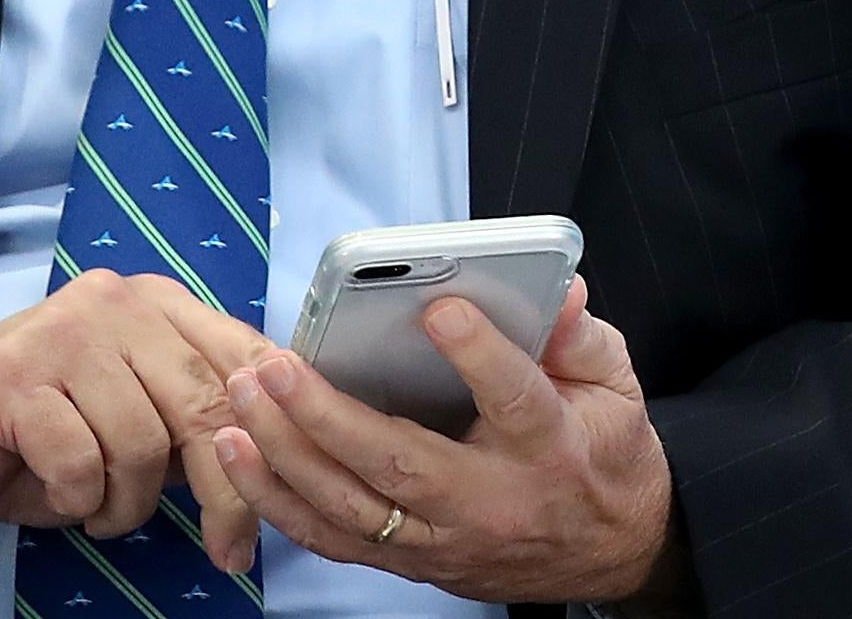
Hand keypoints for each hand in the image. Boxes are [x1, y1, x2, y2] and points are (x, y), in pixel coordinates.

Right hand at [0, 270, 277, 569]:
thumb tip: (281, 454)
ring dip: (127, 503)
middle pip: (207, 404)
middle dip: (225, 493)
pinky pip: (82, 465)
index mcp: (153, 303)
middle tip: (226, 551)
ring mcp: (62, 334)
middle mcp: (113, 301)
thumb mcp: (130, 420)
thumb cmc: (32, 435)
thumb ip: (193, 417)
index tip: (280, 506)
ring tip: (97, 507)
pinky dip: (77, 501)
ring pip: (144, 444)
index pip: (246, 358)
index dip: (274, 437)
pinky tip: (55, 493)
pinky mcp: (15, 379)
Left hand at [211, 275, 679, 604]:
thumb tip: (557, 288)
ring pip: (353, 510)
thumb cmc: (605, 453)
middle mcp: (491, 502)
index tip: (439, 308)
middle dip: (329, 415)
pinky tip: (236, 451)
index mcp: (550, 448)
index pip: (514, 400)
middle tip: (275, 364)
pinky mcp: (413, 562)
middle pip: (403, 465)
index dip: (478, 355)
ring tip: (240, 397)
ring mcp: (445, 542)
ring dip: (286, 455)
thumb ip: (581, 336)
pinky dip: (278, 501)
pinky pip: (334, 539)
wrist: (615, 553)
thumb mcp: (615, 387)